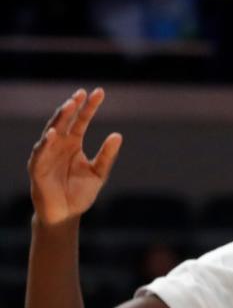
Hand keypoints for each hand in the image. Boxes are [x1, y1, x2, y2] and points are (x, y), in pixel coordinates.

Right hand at [28, 89, 122, 226]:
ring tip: (68, 105)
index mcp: (73, 143)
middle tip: (80, 94)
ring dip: (59, 119)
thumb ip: (107, 155)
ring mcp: (47, 155)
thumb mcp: (99, 173)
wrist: (66, 215)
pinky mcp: (38, 169)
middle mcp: (59, 145)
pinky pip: (40, 154)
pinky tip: (52, 134)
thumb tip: (118, 135)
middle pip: (65, 121)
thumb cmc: (81, 193)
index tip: (99, 92)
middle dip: (72, 107)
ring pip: (51, 132)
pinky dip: (45, 144)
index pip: (81, 120)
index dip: (89, 106)